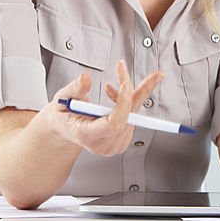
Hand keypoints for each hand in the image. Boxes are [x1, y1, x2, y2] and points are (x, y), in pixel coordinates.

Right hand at [42, 60, 162, 156]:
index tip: (125, 83)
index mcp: (86, 135)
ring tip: (118, 77)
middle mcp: (102, 144)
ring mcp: (113, 145)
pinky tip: (114, 94)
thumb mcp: (62, 98)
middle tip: (157, 75)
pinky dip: (128, 102)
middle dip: (140, 92)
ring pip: (133, 115)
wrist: (63, 129)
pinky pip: (132, 118)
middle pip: (130, 118)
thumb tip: (86, 78)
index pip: (114, 124)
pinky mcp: (121, 141)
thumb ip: (74, 89)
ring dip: (130, 94)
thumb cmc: (62, 115)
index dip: (123, 103)